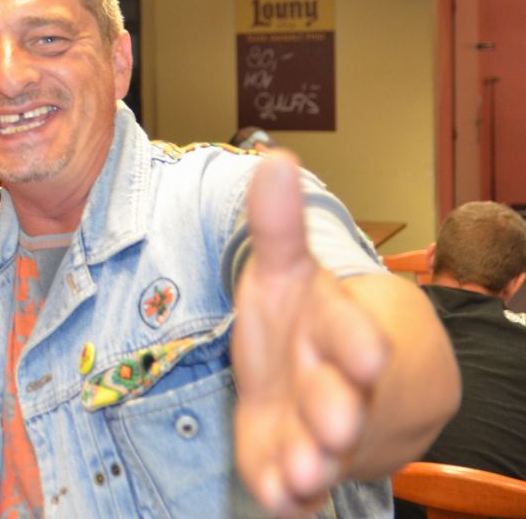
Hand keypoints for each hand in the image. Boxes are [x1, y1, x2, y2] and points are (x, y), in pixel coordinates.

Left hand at [231, 151, 390, 516]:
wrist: (329, 381)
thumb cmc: (301, 319)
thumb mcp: (285, 270)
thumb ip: (275, 226)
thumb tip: (274, 156)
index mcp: (338, 334)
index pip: (353, 336)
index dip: (358, 344)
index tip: (366, 352)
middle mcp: (335, 388)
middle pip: (341, 400)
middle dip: (336, 411)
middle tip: (334, 425)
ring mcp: (315, 432)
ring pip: (320, 450)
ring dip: (311, 461)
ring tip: (300, 472)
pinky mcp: (289, 463)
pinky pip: (292, 489)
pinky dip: (285, 497)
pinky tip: (277, 501)